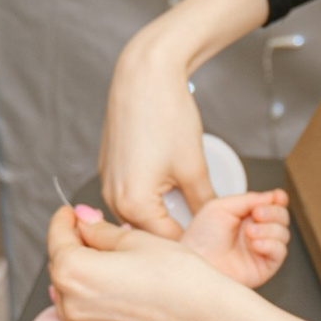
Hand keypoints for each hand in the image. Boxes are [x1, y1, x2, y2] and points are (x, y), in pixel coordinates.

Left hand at [47, 203, 253, 320]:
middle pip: (61, 264)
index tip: (70, 213)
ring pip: (69, 290)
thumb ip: (101, 231)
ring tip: (107, 257)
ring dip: (80, 271)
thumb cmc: (180, 280)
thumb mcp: (137, 240)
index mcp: (75, 270)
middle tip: (93, 229)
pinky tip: (109, 283)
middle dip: (73, 244)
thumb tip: (85, 222)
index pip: (57, 238)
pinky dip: (87, 295)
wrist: (208, 320)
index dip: (64, 220)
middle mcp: (72, 302)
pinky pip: (81, 311)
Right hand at [103, 43, 212, 239]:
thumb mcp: (194, 167)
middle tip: (205, 229)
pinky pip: (129, 195)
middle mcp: (112, 198)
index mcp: (132, 204)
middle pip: (148, 233)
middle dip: (176, 232)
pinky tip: (169, 188)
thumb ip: (203, 204)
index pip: (166, 243)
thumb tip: (213, 224)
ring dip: (162, 216)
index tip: (212, 245)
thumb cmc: (165, 114)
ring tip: (188, 208)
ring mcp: (107, 182)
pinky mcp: (109, 168)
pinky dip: (149, 198)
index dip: (193, 245)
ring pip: (138, 215)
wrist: (144, 76)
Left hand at [179, 189, 290, 287]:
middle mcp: (256, 232)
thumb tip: (271, 196)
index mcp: (246, 217)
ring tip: (249, 232)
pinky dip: (271, 244)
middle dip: (273, 212)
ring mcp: (261, 250)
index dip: (278, 200)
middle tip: (258, 214)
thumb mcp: (220, 207)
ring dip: (269, 229)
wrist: (196, 262)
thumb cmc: (201, 238)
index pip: (272, 205)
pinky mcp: (264, 267)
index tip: (278, 196)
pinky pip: (280, 252)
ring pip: (283, 234)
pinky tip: (255, 244)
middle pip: (282, 218)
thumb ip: (248, 199)